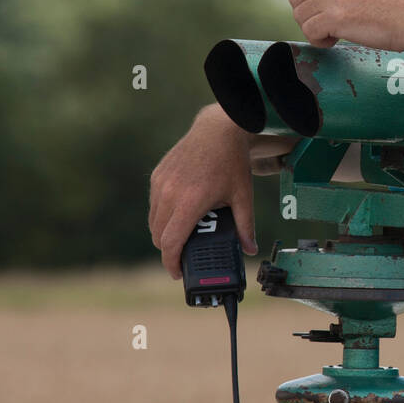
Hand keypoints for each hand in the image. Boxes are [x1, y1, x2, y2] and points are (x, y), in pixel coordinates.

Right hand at [149, 104, 257, 278]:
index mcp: (190, 201)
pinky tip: (178, 215)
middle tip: (183, 256)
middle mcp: (170, 193)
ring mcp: (161, 183)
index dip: (171, 262)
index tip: (177, 272)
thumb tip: (250, 248)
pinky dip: (162, 215)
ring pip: (153, 221)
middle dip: (168, 251)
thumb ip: (245, 226)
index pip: (171, 242)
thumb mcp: (242, 196)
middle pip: (158, 235)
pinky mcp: (157, 175)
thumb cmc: (231, 161)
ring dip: (163, 233)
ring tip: (182, 237)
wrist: (218, 130)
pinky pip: (153, 204)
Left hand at [288, 0, 403, 49]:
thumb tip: (312, 6)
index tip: (329, 17)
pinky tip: (336, 40)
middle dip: (308, 18)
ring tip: (335, 35)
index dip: (311, 8)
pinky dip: (319, 41)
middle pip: (296, 2)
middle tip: (327, 28)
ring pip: (300, 18)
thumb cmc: (391, 10)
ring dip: (314, 31)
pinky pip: (309, 32)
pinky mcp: (335, 17)